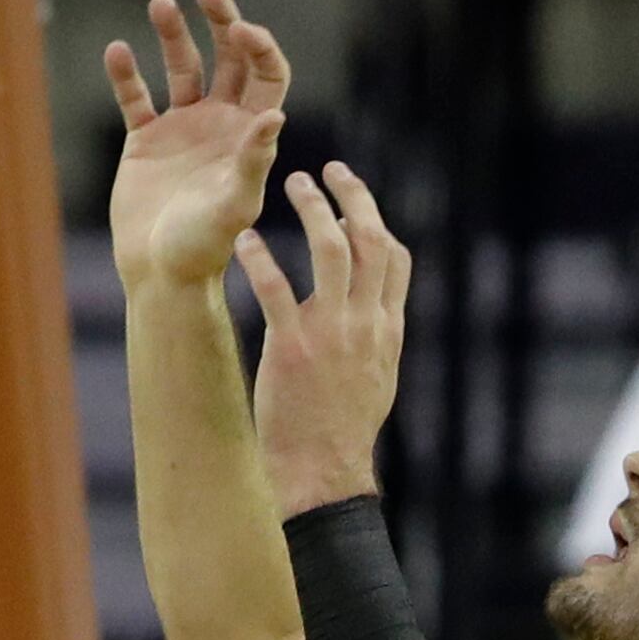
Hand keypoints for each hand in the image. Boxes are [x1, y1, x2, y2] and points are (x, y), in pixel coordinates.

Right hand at [105, 0, 288, 290]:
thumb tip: (275, 115)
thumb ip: (253, 160)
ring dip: (173, 35)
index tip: (240, 29)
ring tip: (161, 3)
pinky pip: (136, 98)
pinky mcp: (145, 140)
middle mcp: (221, 123)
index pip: (266, 75)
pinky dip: (126, 74)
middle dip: (221, 21)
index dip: (259, 47)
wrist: (160, 271)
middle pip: (228, 58)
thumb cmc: (204, 246)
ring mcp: (182, 129)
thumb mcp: (234, 203)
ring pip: (181, 68)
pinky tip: (118, 50)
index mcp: (251, 134)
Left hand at [238, 158, 413, 515]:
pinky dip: (261, 257)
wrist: (324, 470)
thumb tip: (376, 308)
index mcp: (386, 329)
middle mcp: (366, 323)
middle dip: (352, 198)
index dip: (377, 220)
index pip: (395, 260)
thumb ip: (376, 337)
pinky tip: (243, 237)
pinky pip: (276, 288)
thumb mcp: (376, 377)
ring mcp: (332, 333)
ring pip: (332, 252)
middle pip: (370, 242)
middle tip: (327, 170)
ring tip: (291, 182)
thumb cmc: (342, 427)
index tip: (355, 197)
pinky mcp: (293, 347)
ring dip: (312, 210)